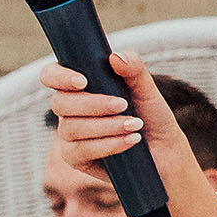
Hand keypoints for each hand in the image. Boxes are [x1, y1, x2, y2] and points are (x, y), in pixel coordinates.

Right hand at [37, 49, 193, 185]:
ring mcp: (69, 135)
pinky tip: (131, 140)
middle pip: (59, 103)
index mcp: (80, 86)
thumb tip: (114, 56)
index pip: (51, 75)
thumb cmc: (151, 117)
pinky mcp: (75, 159)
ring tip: (135, 125)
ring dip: (106, 125)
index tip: (83, 81)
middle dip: (93, 104)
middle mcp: (69, 109)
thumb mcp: (147, 89)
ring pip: (71, 128)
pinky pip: (81, 151)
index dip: (60, 77)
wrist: (165, 152)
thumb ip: (134, 69)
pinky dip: (109, 144)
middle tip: (124, 105)